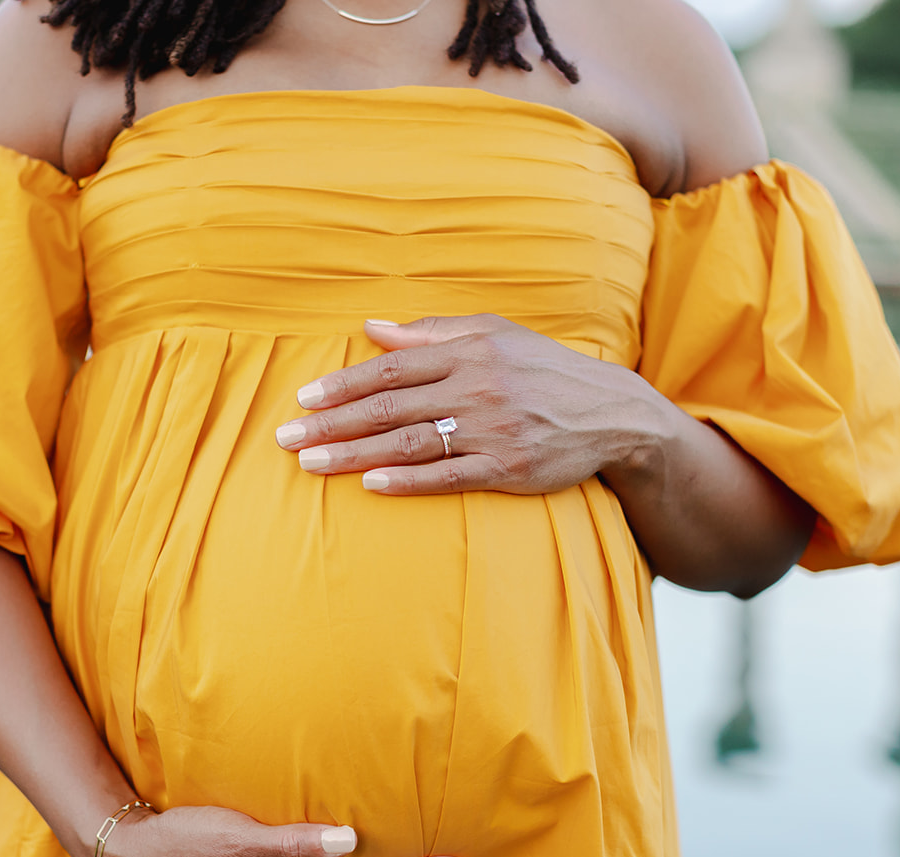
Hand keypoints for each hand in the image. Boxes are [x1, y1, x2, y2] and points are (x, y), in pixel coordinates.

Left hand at [274, 315, 670, 494]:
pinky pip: (449, 476)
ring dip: (356, 454)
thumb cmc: (542, 369)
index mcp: (469, 350)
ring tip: (312, 464)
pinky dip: (409, 480)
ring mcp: (492, 429)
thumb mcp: (494, 334)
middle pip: (390, 406)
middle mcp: (477, 386)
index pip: (392, 366)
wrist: (612, 412)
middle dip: (333, 422)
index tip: (305, 397)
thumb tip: (372, 328)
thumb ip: (433, 331)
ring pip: (410, 442)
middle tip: (287, 438)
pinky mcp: (508, 468)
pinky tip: (372, 485)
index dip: (345, 383)